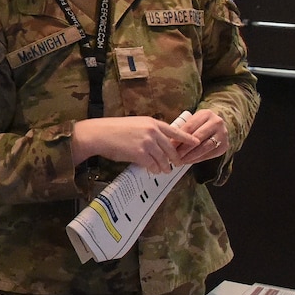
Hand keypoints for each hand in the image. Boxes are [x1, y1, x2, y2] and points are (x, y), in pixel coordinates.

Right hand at [69, 117, 201, 172]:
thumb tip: (157, 143)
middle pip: (170, 147)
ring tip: (165, 171)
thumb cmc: (113, 130)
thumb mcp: (135, 124)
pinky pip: (152, 164)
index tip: (196, 142)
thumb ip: (148, 132)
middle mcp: (152, 131)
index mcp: (152, 122)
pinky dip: (154, 169)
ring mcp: (147, 142)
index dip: (187, 138)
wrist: (99, 134)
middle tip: (177, 164)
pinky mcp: (140, 153)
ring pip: (162, 158)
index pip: (175, 131)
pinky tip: (154, 171)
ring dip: (165, 166)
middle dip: (175, 158)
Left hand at [173, 110, 229, 166]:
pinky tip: (188, 161)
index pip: (190, 126)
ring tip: (180, 160)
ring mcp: (222, 134)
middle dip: (183, 148)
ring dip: (190, 156)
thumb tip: (167, 142)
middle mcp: (216, 123)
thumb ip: (182, 129)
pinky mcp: (224, 146)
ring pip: (204, 147)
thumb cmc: (200, 124)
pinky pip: (208, 154)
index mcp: (206, 114)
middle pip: (198, 137)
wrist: (219, 127)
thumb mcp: (193, 121)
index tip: (169, 145)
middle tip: (173, 156)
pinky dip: (197, 159)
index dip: (178, 137)